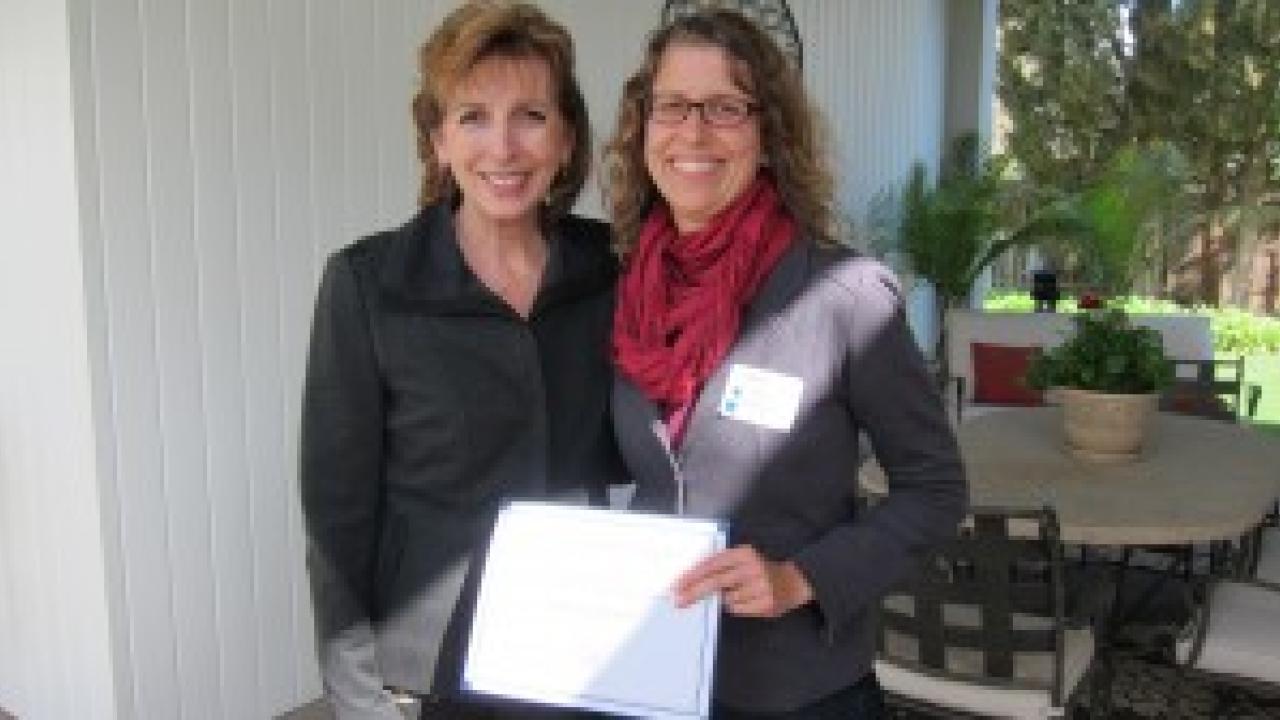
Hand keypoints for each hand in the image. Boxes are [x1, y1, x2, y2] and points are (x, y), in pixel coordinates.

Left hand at [673, 545, 813, 617]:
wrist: (792, 581)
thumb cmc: (758, 569)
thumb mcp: (741, 559)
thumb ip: (720, 566)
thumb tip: (689, 582)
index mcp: (743, 553)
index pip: (711, 564)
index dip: (692, 575)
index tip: (677, 585)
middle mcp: (752, 567)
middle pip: (715, 581)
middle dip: (694, 592)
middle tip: (679, 600)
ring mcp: (761, 586)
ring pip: (726, 599)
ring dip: (726, 598)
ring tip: (742, 591)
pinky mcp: (766, 604)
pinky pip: (738, 609)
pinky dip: (737, 606)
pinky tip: (749, 599)